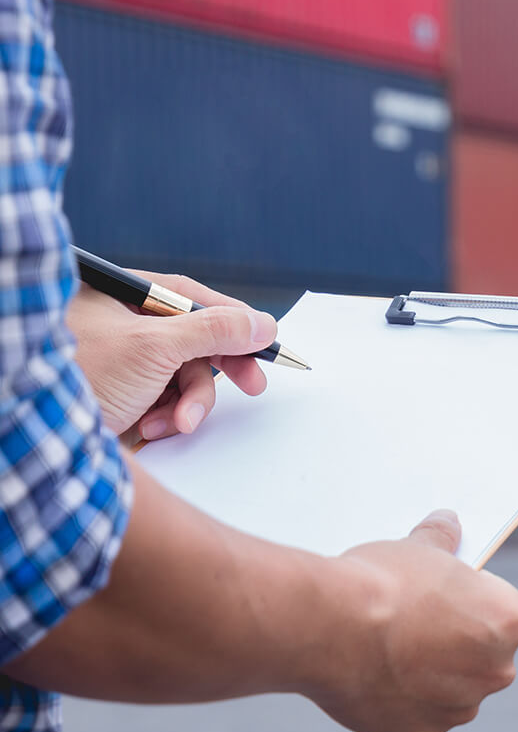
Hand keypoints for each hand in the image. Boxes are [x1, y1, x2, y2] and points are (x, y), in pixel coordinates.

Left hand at [67, 272, 277, 443]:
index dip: (233, 319)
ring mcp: (125, 360)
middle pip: (194, 339)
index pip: (192, 297)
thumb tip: (260, 323)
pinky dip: (168, 415)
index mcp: (124, 295)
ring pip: (185, 375)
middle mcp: (124, 322)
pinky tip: (152, 426)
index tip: (265, 340)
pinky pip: (167, 398)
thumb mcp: (154, 347)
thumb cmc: (78, 375)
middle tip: (252, 385)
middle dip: (215, 371)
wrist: (40, 436)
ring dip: (188, 403)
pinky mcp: (126, 392)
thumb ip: (213, 330)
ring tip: (175, 421)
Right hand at [304, 510, 517, 731]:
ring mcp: (459, 709)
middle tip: (413, 622)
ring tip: (387, 651)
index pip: (502, 610)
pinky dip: (400, 705)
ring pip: (450, 691)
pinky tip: (373, 679)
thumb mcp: (418, 546)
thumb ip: (441, 539)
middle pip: (482, 655)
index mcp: (510, 620)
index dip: (469, 599)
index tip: (440, 594)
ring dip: (429, 678)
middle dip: (454, 643)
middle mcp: (497, 671)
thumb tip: (448, 523)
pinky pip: (418, 718)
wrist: (332, 626)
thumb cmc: (383, 581)